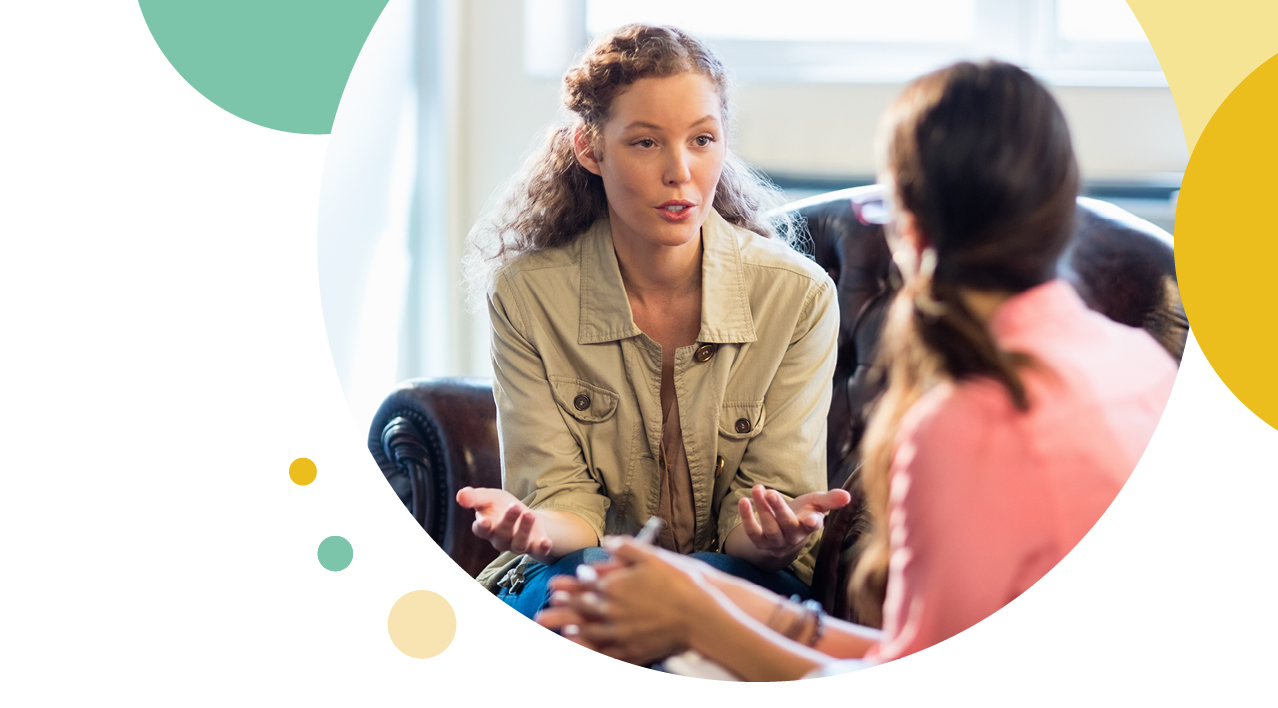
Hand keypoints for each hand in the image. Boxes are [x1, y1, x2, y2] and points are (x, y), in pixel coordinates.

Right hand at [455, 486, 552, 559]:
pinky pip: (537, 550)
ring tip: (529, 514)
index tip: (483, 521)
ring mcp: (517, 544)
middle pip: (502, 534)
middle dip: (508, 521)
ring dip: (524, 530)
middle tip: (515, 506)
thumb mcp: (488, 497)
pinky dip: (542, 548)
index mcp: (487, 527)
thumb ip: (474, 497)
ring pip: (518, 543)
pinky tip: (546, 542)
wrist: (524, 516)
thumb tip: (460, 495)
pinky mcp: (534, 546)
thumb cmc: (501, 506)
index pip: (481, 530)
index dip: (482, 527)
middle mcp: (500, 539)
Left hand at [536, 536, 720, 664]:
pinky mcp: (634, 649)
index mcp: (616, 586)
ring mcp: (622, 632)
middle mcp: (613, 610)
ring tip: (561, 630)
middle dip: (560, 611)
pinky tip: (586, 649)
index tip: (554, 588)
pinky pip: (606, 652)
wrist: (701, 614)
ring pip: (590, 632)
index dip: (568, 587)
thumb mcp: (653, 556)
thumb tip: (608, 542)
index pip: (585, 587)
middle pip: (581, 611)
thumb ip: (627, 548)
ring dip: (573, 630)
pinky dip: (592, 650)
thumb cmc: (680, 583)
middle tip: (543, 614)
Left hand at [738, 485, 851, 560]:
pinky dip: (746, 518)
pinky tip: (743, 501)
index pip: (813, 527)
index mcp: (809, 527)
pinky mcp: (760, 542)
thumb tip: (848, 495)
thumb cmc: (803, 514)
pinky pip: (752, 532)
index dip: (813, 523)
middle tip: (770, 492)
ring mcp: (776, 541)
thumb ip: (831, 500)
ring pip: (769, 528)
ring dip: (761, 509)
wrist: (784, 534)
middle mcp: (793, 537)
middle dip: (778, 509)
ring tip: (757, 489)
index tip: (812, 518)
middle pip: (786, 524)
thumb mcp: (816, 505)